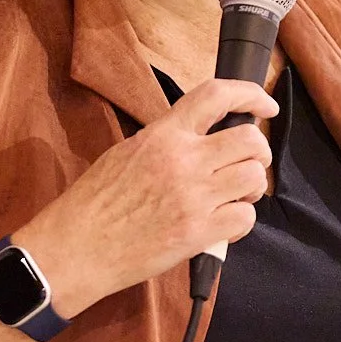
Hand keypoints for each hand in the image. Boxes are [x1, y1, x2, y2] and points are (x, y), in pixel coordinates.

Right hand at [14, 78, 277, 318]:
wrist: (77, 247)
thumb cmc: (94, 203)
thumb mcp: (125, 152)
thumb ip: (165, 141)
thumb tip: (197, 137)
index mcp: (162, 135)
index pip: (215, 96)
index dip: (249, 94)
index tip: (263, 106)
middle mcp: (182, 160)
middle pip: (250, 139)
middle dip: (258, 152)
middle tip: (246, 165)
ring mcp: (193, 196)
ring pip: (254, 178)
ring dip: (251, 188)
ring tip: (233, 197)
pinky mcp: (198, 232)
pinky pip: (245, 217)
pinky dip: (240, 221)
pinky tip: (221, 225)